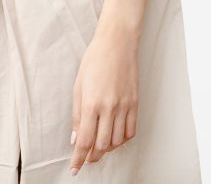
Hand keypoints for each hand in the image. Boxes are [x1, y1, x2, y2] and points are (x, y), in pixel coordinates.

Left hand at [68, 22, 138, 174]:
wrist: (117, 43)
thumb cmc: (95, 59)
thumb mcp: (78, 85)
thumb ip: (77, 114)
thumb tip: (76, 138)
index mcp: (91, 103)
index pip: (85, 141)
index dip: (79, 158)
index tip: (75, 168)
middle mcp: (109, 108)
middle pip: (101, 146)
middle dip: (92, 156)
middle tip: (86, 158)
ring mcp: (124, 106)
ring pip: (116, 142)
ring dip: (106, 148)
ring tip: (99, 145)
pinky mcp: (135, 104)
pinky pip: (130, 131)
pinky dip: (122, 139)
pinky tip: (114, 136)